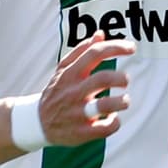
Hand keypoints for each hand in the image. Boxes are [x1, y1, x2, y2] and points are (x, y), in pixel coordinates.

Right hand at [37, 31, 135, 145]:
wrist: (36, 122)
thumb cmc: (57, 91)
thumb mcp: (63, 69)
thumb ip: (82, 51)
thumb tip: (100, 34)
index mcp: (70, 74)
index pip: (95, 54)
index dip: (116, 48)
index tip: (132, 48)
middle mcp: (73, 92)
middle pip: (102, 79)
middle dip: (120, 78)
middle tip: (125, 81)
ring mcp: (76, 113)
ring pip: (103, 106)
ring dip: (120, 102)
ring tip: (124, 101)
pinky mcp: (80, 132)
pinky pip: (103, 129)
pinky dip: (114, 123)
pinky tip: (113, 119)